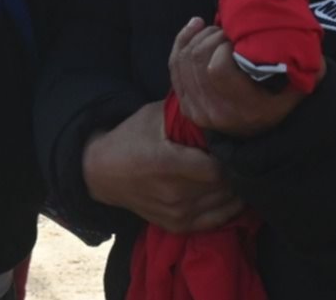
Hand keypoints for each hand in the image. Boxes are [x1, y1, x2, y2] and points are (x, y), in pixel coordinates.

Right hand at [83, 100, 242, 232]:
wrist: (102, 172)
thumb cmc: (130, 139)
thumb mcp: (153, 117)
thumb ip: (186, 116)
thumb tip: (218, 110)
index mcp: (166, 164)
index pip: (218, 169)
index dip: (228, 158)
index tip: (227, 146)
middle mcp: (173, 194)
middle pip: (225, 186)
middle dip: (233, 171)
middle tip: (231, 158)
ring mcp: (176, 213)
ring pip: (226, 203)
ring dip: (232, 188)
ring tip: (228, 173)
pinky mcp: (178, 225)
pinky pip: (218, 219)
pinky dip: (228, 206)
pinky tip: (227, 192)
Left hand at [169, 18, 314, 137]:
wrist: (256, 133)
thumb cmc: (277, 104)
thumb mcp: (292, 92)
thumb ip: (295, 72)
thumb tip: (293, 49)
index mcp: (241, 110)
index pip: (217, 69)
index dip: (223, 47)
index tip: (236, 38)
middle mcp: (214, 113)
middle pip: (196, 61)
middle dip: (210, 37)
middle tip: (226, 30)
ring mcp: (195, 110)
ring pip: (183, 61)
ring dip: (197, 37)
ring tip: (214, 29)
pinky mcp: (184, 104)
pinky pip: (174, 67)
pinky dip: (181, 42)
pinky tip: (195, 26)